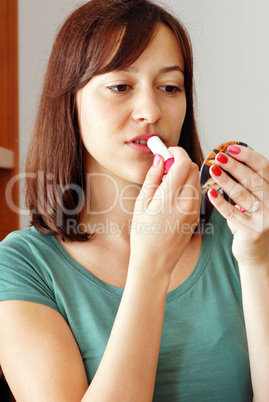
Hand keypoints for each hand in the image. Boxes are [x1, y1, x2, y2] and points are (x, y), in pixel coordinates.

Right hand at [129, 147, 200, 277]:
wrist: (155, 262)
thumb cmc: (143, 235)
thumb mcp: (142, 203)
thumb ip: (152, 178)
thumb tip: (159, 159)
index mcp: (170, 197)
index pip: (183, 162)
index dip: (175, 152)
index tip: (165, 151)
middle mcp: (187, 202)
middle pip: (193, 168)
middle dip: (180, 161)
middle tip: (164, 167)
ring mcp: (194, 210)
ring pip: (195, 180)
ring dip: (184, 174)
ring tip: (166, 184)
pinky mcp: (196, 217)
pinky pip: (196, 193)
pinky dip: (186, 187)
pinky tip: (172, 196)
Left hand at [207, 145, 268, 265]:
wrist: (259, 254)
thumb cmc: (255, 223)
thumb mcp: (259, 201)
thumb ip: (251, 185)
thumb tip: (231, 160)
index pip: (265, 168)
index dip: (248, 156)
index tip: (232, 149)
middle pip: (253, 179)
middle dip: (234, 166)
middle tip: (218, 157)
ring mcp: (265, 220)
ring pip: (241, 195)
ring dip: (225, 180)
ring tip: (212, 170)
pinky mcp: (252, 232)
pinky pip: (231, 213)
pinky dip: (219, 202)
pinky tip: (210, 192)